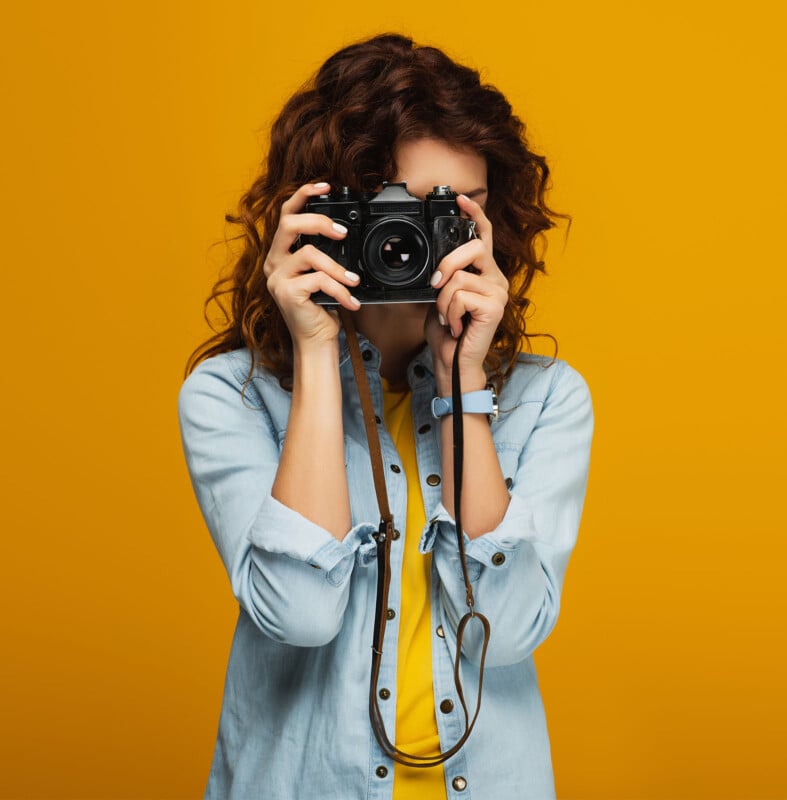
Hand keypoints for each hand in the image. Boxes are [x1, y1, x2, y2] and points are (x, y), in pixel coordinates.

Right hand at [263, 182, 360, 349]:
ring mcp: (276, 278)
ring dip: (336, 267)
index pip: (286, 214)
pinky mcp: (286, 293)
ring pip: (309, 254)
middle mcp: (274, 263)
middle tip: (342, 233)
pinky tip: (350, 302)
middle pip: (290, 225)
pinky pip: (317, 280)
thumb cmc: (321, 308)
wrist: (316, 341)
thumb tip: (344, 232)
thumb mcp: (324, 275)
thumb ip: (325, 254)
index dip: (303, 195)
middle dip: (319, 222)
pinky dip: (339, 290)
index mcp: (281, 254)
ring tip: (353, 280)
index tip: (325, 185)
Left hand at [425, 194, 508, 392]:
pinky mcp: (495, 307)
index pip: (483, 236)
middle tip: (436, 286)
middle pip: (472, 248)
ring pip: (460, 277)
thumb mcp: (440, 296)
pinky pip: (461, 296)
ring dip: (443, 301)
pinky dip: (450, 313)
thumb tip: (436, 263)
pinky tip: (457, 326)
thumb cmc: (448, 331)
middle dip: (446, 265)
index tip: (461, 199)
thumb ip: (444, 276)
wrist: (452, 361)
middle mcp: (496, 278)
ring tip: (448, 318)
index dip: (475, 214)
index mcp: (484, 273)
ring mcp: (499, 292)